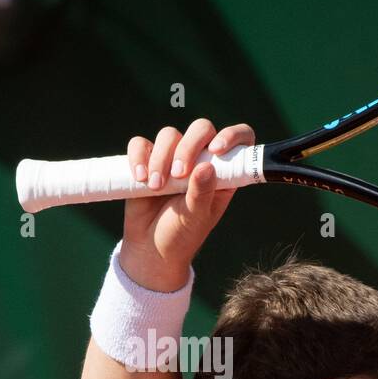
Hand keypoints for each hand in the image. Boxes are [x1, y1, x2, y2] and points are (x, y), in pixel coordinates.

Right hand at [121, 119, 254, 287]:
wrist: (150, 249)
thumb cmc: (181, 235)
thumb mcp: (197, 217)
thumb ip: (202, 193)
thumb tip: (206, 167)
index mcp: (222, 171)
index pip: (239, 139)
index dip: (232, 135)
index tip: (217, 149)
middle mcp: (200, 159)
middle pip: (200, 129)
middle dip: (188, 147)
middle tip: (179, 174)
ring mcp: (172, 157)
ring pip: (169, 135)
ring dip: (160, 158)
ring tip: (155, 187)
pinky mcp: (147, 160)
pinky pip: (141, 144)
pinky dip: (138, 156)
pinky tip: (140, 178)